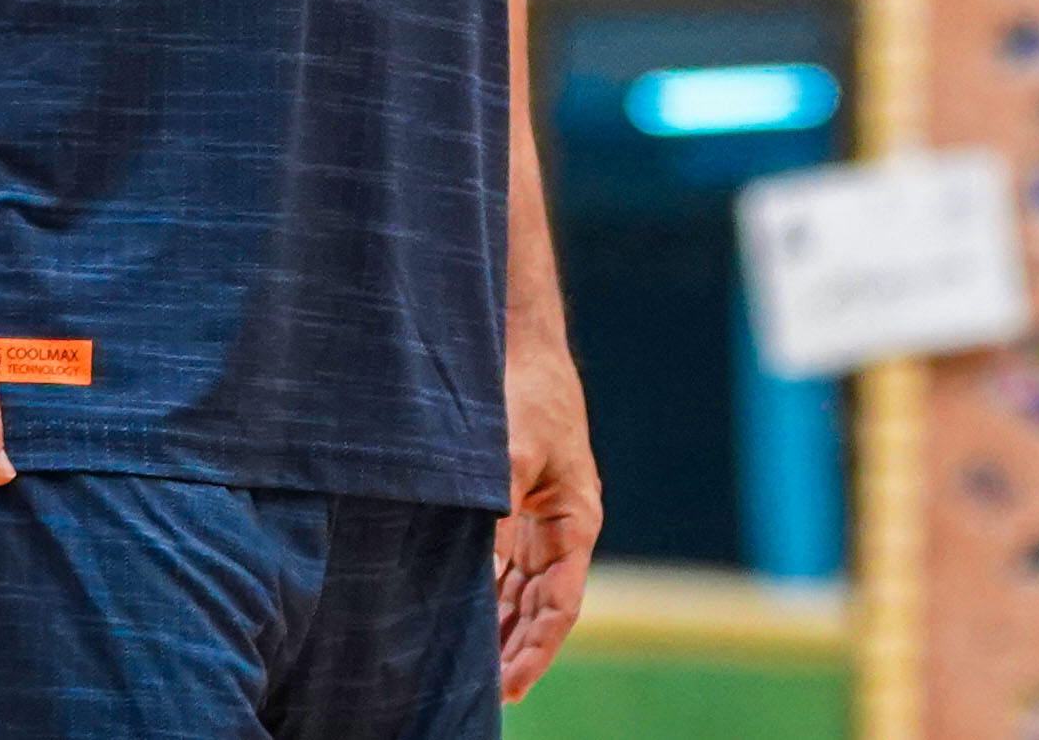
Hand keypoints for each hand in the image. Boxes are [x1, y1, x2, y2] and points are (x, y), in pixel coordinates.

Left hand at [493, 316, 600, 699]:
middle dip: (515, 651)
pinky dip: (486, 595)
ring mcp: (536, 520)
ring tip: (469, 674)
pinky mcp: (512, 508)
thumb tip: (478, 562)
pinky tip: (462, 620)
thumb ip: (496, 506)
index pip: (560, 606)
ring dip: (499, 630)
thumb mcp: (512, 449)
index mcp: (577, 521)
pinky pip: (502, 565)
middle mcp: (560, 529)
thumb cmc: (526, 391)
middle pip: (540, 608)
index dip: (536, 650)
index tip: (511, 688)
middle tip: (481, 695)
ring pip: (520, 592)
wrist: (519, 343)